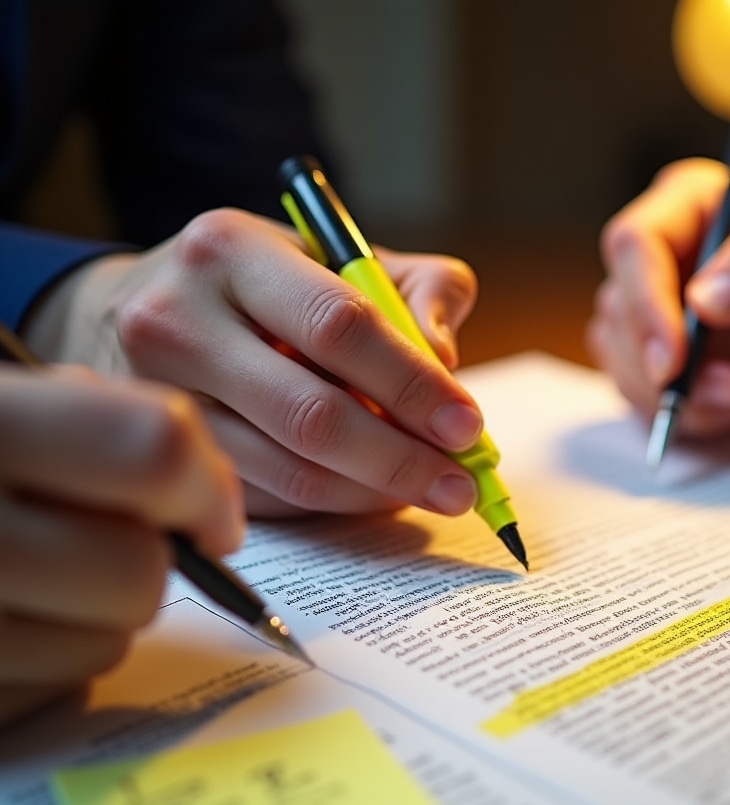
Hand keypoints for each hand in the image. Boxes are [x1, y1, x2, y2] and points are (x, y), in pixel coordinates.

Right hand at [0, 366, 243, 724]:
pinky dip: (49, 664)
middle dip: (147, 562)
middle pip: (138, 573)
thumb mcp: (12, 398)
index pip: (151, 452)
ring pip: (104, 645)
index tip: (209, 512)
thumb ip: (113, 424)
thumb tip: (211, 507)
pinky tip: (4, 619)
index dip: (203, 486)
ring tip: (35, 578)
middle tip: (106, 542)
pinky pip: (51, 691)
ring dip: (98, 617)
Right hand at [22, 210, 480, 517]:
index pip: (339, 325)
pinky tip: (369, 490)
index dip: (412, 383)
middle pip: (312, 415)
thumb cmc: (262, 286)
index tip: (466, 425)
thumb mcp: (335, 255)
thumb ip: (414, 287)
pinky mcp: (170, 457)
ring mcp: (160, 399)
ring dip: (373, 492)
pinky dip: (334, 501)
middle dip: (401, 459)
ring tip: (425, 488)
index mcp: (230, 251)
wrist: (136, 308)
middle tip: (459, 484)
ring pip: (291, 472)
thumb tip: (445, 360)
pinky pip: (270, 499)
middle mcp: (177, 322)